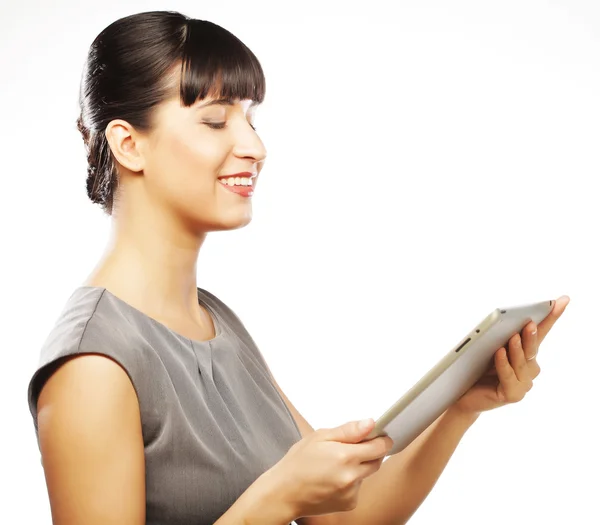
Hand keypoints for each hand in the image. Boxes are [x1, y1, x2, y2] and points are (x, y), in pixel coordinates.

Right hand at [266, 418, 392, 519]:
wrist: (284, 493)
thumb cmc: (298, 462)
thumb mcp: (319, 437)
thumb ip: (348, 430)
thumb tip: (370, 423)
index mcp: (345, 456)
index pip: (380, 447)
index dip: (381, 439)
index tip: (378, 435)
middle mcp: (352, 477)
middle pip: (377, 461)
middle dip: (370, 452)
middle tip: (351, 448)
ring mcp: (351, 493)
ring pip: (366, 474)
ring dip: (358, 467)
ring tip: (334, 464)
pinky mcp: (349, 504)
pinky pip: (358, 488)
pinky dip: (351, 481)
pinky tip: (333, 478)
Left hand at [451, 295, 569, 414]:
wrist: (462, 394)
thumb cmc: (475, 367)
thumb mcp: (487, 346)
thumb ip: (498, 334)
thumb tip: (501, 315)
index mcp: (525, 352)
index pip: (540, 331)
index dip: (552, 316)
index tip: (562, 300)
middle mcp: (528, 367)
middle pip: (532, 348)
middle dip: (533, 334)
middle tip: (530, 322)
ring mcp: (523, 383)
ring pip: (522, 363)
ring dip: (518, 349)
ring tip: (513, 336)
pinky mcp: (512, 395)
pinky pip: (509, 377)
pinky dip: (504, 364)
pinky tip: (499, 353)